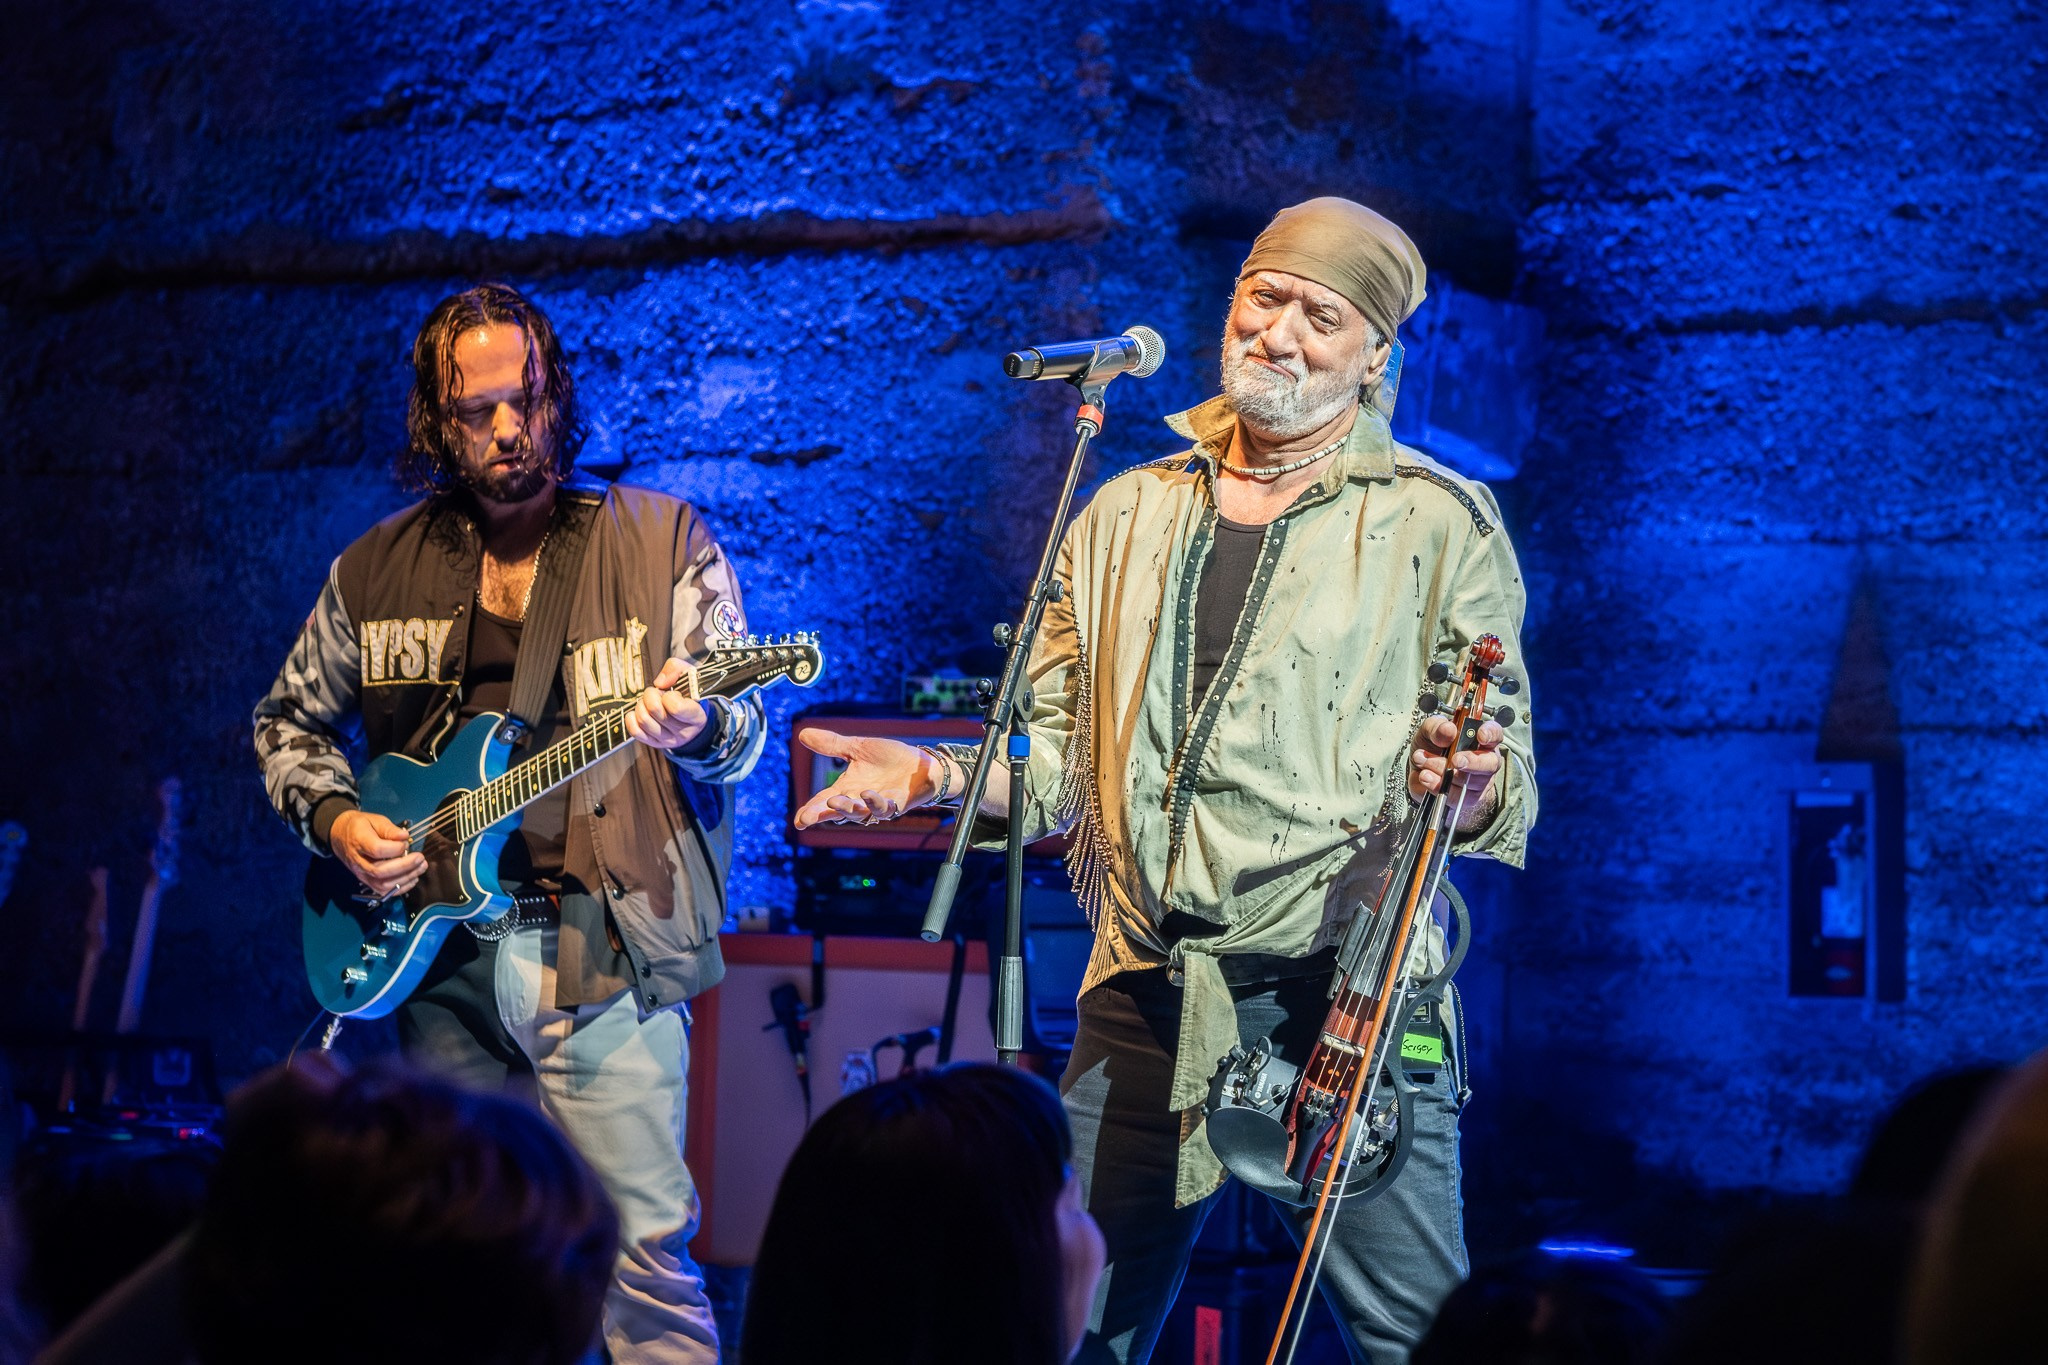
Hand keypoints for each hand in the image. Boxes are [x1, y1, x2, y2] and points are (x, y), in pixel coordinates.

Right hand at [331, 808, 424, 898]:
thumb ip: (390, 829)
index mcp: (359, 841)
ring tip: (420, 868)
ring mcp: (361, 873)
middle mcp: (358, 861)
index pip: (377, 850)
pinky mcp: (366, 881)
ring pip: (382, 884)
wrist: (341, 835)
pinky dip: (400, 887)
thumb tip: (405, 837)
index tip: (406, 843)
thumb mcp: (374, 820)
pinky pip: (383, 890)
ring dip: (406, 878)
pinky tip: (413, 878)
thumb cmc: (360, 826)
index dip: (396, 848)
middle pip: (380, 871)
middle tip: (420, 858)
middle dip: (405, 866)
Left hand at [625, 657, 709, 750]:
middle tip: (657, 694)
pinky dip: (632, 718)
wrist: (692, 719)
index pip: (676, 708)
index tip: (672, 693)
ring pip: (643, 719)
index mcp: (696, 716)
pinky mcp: (654, 743)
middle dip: (651, 695)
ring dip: (642, 705)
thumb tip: (659, 682)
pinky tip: (640, 711)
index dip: (669, 695)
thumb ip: (676, 669)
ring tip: (650, 702)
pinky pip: (635, 732)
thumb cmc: (690, 696)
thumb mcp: (690, 676)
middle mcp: (682, 731)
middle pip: (655, 710)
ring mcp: (668, 739)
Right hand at [791, 728, 944, 828]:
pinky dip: (876, 803)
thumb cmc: (890, 758)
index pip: (824, 802)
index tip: (798, 821)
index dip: (811, 812)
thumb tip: (802, 734)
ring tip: (834, 801)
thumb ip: (832, 745)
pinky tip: (868, 794)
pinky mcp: (898, 803)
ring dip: (847, 808)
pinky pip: (886, 808)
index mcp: (848, 787)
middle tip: (808, 818)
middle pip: (839, 812)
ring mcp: (879, 804)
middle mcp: (860, 799)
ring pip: (860, 813)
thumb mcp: (857, 747)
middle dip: (823, 815)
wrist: (920, 763)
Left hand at [1408, 714, 1505, 825]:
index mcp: (1480, 738)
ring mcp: (1479, 782)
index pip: (1495, 733)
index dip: (1491, 734)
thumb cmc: (1431, 746)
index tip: (1481, 735)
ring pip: (1468, 780)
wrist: (1419, 770)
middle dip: (1472, 761)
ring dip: (1442, 769)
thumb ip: (1437, 727)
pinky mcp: (1467, 799)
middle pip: (1490, 763)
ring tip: (1422, 759)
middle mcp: (1485, 760)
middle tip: (1455, 759)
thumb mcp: (1429, 731)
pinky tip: (1425, 775)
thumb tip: (1449, 730)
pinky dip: (1437, 785)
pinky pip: (1457, 796)